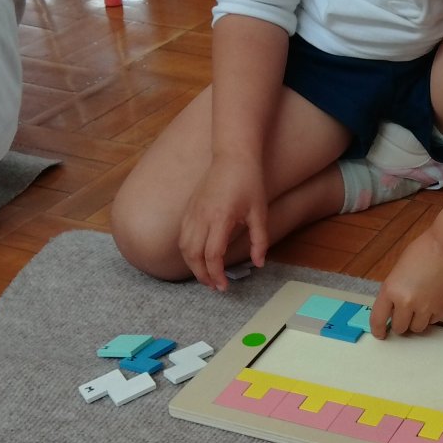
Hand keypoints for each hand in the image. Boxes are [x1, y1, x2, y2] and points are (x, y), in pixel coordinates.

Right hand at [177, 156, 268, 289]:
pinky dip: (187, 250)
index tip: (224, 286)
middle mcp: (202, 216)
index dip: (216, 274)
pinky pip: (182, 235)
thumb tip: (259, 263)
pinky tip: (198, 257)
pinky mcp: (189, 207)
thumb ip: (259, 240)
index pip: (212, 254)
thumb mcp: (260, 213)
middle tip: (215, 286)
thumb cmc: (249, 182)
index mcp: (220, 218)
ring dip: (192, 264)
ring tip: (206, 275)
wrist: (233, 155)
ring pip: (183, 246)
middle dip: (202, 274)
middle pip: (193, 254)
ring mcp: (192, 211)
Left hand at [370, 229, 442, 337]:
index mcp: (391, 290)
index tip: (380, 334)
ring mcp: (426, 307)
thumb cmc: (424, 251)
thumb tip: (393, 308)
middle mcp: (406, 302)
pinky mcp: (442, 309)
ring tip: (421, 306)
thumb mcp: (398, 271)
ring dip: (417, 321)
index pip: (378, 319)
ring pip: (418, 328)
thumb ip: (394, 290)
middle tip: (405, 315)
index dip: (378, 330)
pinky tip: (434, 299)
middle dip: (401, 323)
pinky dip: (432, 315)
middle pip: (400, 328)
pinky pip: (433, 320)